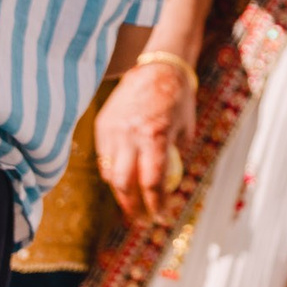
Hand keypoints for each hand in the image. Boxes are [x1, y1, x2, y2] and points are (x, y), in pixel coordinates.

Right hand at [96, 60, 196, 225]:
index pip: (152, 182)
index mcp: (156, 136)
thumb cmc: (178, 100)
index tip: (161, 219)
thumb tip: (167, 187)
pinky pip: (104, 157)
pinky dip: (113, 172)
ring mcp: (113, 130)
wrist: (157, 67)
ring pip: (110, 173)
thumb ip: (174, 157)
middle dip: (133, 207)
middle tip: (143, 220)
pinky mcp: (102, 125)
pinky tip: (124, 179)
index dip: (156, 205)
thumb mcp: (185, 131)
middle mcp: (131, 135)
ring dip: (122, 193)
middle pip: (125, 184)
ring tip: (134, 203)